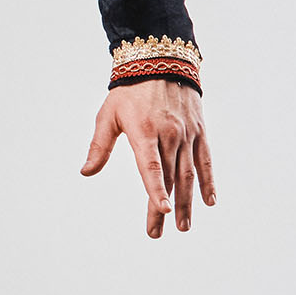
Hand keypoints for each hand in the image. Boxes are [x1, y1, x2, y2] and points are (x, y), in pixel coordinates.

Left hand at [82, 81, 213, 236]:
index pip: (151, 168)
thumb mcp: (108, 114)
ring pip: (188, 174)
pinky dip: (208, 181)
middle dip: (164, 208)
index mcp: (144, 132)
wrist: (161, 61)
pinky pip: (205, 160)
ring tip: (184, 226)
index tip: (161, 211)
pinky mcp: (199, 132)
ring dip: (187, 202)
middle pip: (168, 178)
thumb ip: (99, 146)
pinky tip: (209, 201)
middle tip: (158, 233)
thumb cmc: (129, 91)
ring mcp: (187, 134)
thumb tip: (86, 172)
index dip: (156, 190)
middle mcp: (169, 135)